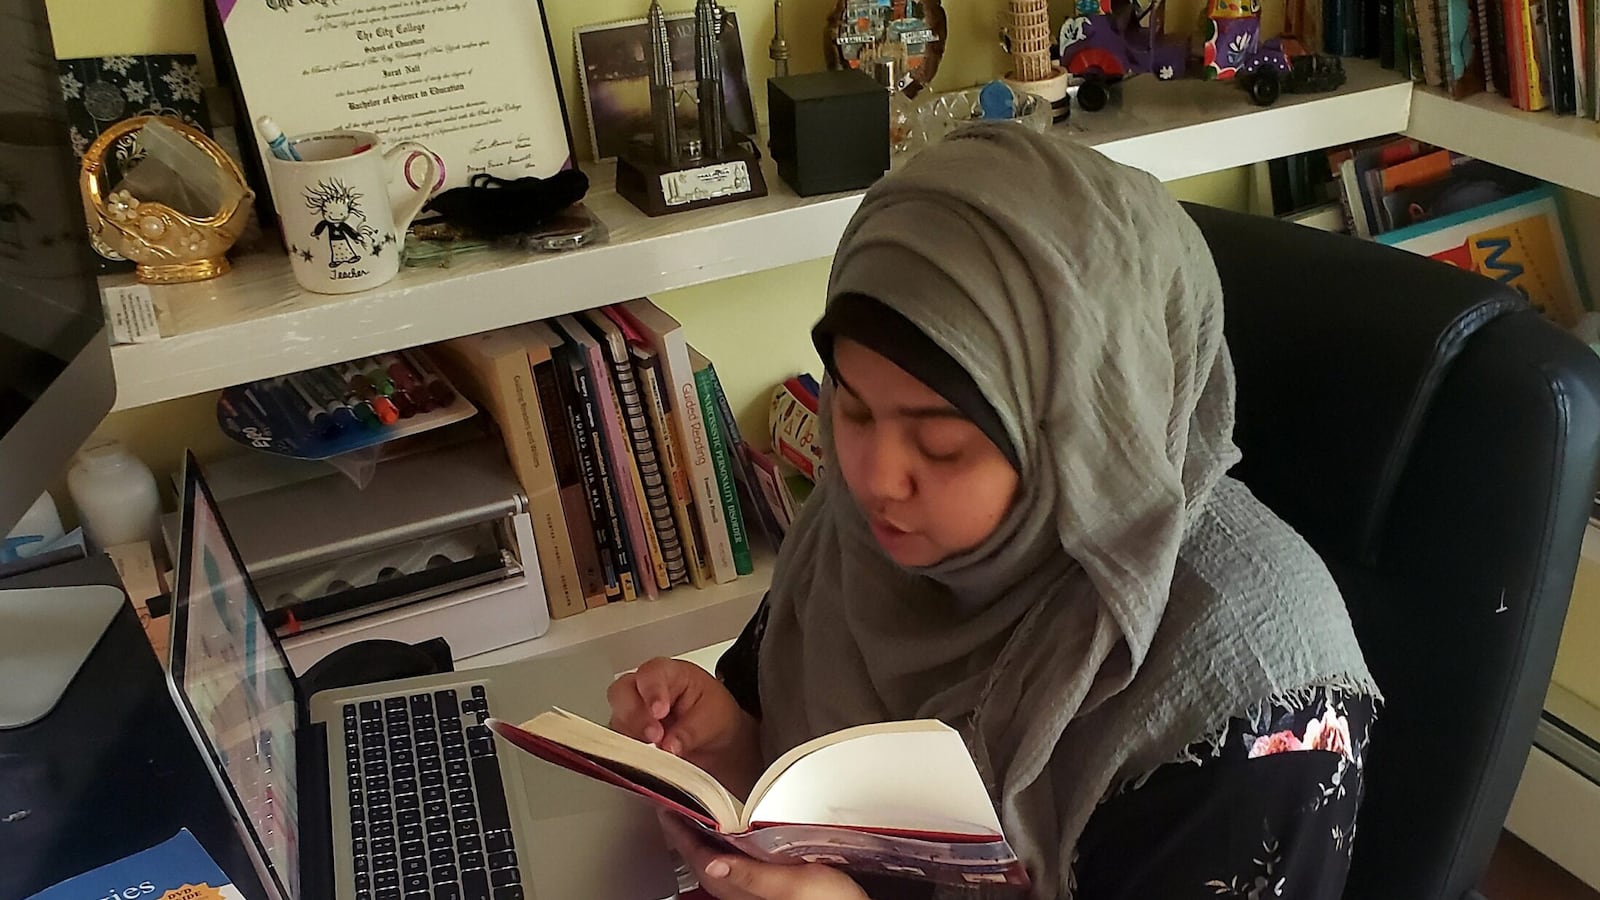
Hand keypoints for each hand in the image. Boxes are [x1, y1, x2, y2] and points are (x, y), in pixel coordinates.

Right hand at [608, 657, 762, 795]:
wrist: (713, 739)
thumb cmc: (713, 715)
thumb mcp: (713, 718)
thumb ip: (690, 731)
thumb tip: (669, 746)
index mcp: (669, 674)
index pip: (652, 674)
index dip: (652, 691)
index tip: (659, 711)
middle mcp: (644, 689)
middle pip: (622, 692)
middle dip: (635, 715)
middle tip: (654, 735)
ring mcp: (632, 711)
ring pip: (616, 718)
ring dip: (631, 736)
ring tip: (652, 751)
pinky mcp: (628, 735)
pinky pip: (617, 742)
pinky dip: (627, 752)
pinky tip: (642, 760)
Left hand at [660, 813, 868, 899]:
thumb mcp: (791, 884)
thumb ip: (751, 874)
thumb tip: (711, 864)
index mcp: (740, 889)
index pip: (697, 857)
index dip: (679, 830)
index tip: (665, 805)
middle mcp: (740, 892)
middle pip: (701, 859)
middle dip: (685, 831)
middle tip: (674, 802)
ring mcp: (751, 891)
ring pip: (714, 861)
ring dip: (702, 837)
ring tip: (695, 811)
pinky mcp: (765, 887)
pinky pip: (732, 862)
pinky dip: (722, 844)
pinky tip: (729, 832)